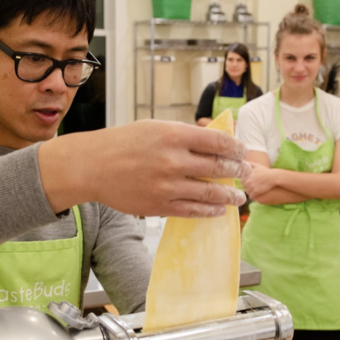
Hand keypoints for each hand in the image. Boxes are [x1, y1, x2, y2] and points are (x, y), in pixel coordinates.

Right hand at [38, 120, 250, 217]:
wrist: (93, 166)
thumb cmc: (123, 143)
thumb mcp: (156, 127)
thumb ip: (185, 135)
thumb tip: (215, 142)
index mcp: (174, 135)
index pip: (218, 141)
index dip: (236, 148)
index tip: (242, 152)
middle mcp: (173, 161)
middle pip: (219, 168)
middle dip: (238, 172)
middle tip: (246, 174)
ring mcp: (167, 186)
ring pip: (210, 194)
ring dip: (230, 196)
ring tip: (239, 198)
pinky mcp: (160, 206)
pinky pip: (193, 211)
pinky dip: (210, 211)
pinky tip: (219, 210)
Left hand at [243, 163, 277, 199]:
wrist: (273, 177)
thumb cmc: (265, 171)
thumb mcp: (257, 166)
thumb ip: (250, 164)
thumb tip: (244, 162)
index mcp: (248, 175)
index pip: (242, 181)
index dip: (245, 182)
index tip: (248, 183)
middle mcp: (248, 181)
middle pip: (244, 187)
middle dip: (247, 187)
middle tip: (252, 187)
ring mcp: (252, 186)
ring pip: (247, 192)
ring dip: (250, 192)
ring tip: (254, 191)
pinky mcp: (256, 191)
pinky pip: (251, 196)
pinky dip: (253, 196)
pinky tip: (256, 194)